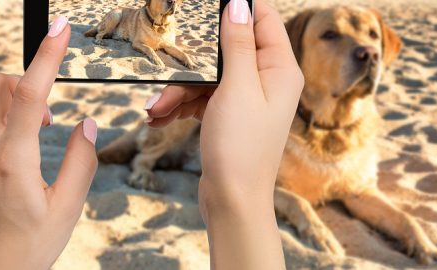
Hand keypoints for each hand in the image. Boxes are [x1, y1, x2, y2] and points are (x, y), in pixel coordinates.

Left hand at [0, 17, 97, 269]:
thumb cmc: (24, 249)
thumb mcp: (66, 210)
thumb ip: (81, 162)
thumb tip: (86, 125)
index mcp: (12, 161)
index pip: (31, 93)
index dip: (48, 56)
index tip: (60, 29)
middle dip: (27, 82)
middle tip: (48, 114)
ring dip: (13, 104)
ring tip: (34, 138)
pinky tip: (13, 151)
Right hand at [144, 0, 302, 268]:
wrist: (232, 200)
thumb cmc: (241, 147)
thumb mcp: (237, 88)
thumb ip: (238, 44)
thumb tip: (239, 4)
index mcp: (279, 68)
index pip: (263, 19)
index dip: (236, 8)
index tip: (205, 6)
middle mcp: (267, 80)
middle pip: (227, 49)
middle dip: (194, 61)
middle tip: (169, 64)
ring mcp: (248, 99)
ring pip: (209, 76)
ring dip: (180, 89)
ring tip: (156, 108)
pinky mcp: (230, 115)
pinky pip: (203, 97)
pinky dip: (182, 104)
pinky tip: (159, 116)